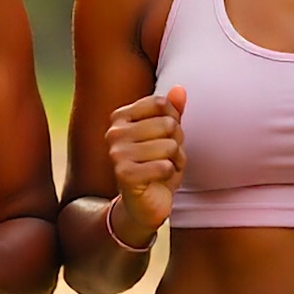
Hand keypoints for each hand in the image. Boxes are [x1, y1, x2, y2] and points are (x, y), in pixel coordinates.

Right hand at [105, 86, 186, 243]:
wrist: (145, 204)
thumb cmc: (156, 165)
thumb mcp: (167, 136)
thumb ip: (172, 111)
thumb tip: (179, 88)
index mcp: (120, 117)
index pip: (161, 104)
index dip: (174, 121)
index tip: (164, 138)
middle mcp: (114, 132)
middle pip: (168, 124)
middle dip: (176, 143)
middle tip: (165, 158)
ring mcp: (117, 153)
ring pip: (169, 146)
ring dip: (175, 160)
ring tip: (163, 169)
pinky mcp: (124, 174)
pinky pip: (165, 166)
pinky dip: (170, 174)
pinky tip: (160, 181)